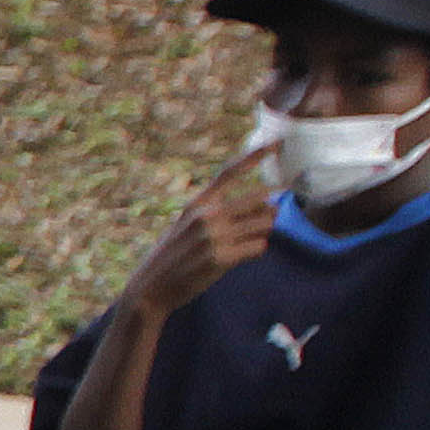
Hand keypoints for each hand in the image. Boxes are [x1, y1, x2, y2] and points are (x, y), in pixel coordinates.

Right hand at [120, 152, 280, 321]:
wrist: (151, 287)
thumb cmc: (173, 255)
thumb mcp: (186, 224)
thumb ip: (216, 213)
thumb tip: (262, 207)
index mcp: (197, 202)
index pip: (230, 172)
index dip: (256, 155)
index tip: (277, 142)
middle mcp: (207, 214)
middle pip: (259, 200)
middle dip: (270, 210)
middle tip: (266, 220)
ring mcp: (215, 236)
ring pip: (264, 224)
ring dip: (263, 232)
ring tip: (247, 242)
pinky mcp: (222, 258)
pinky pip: (259, 246)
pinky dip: (256, 250)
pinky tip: (242, 256)